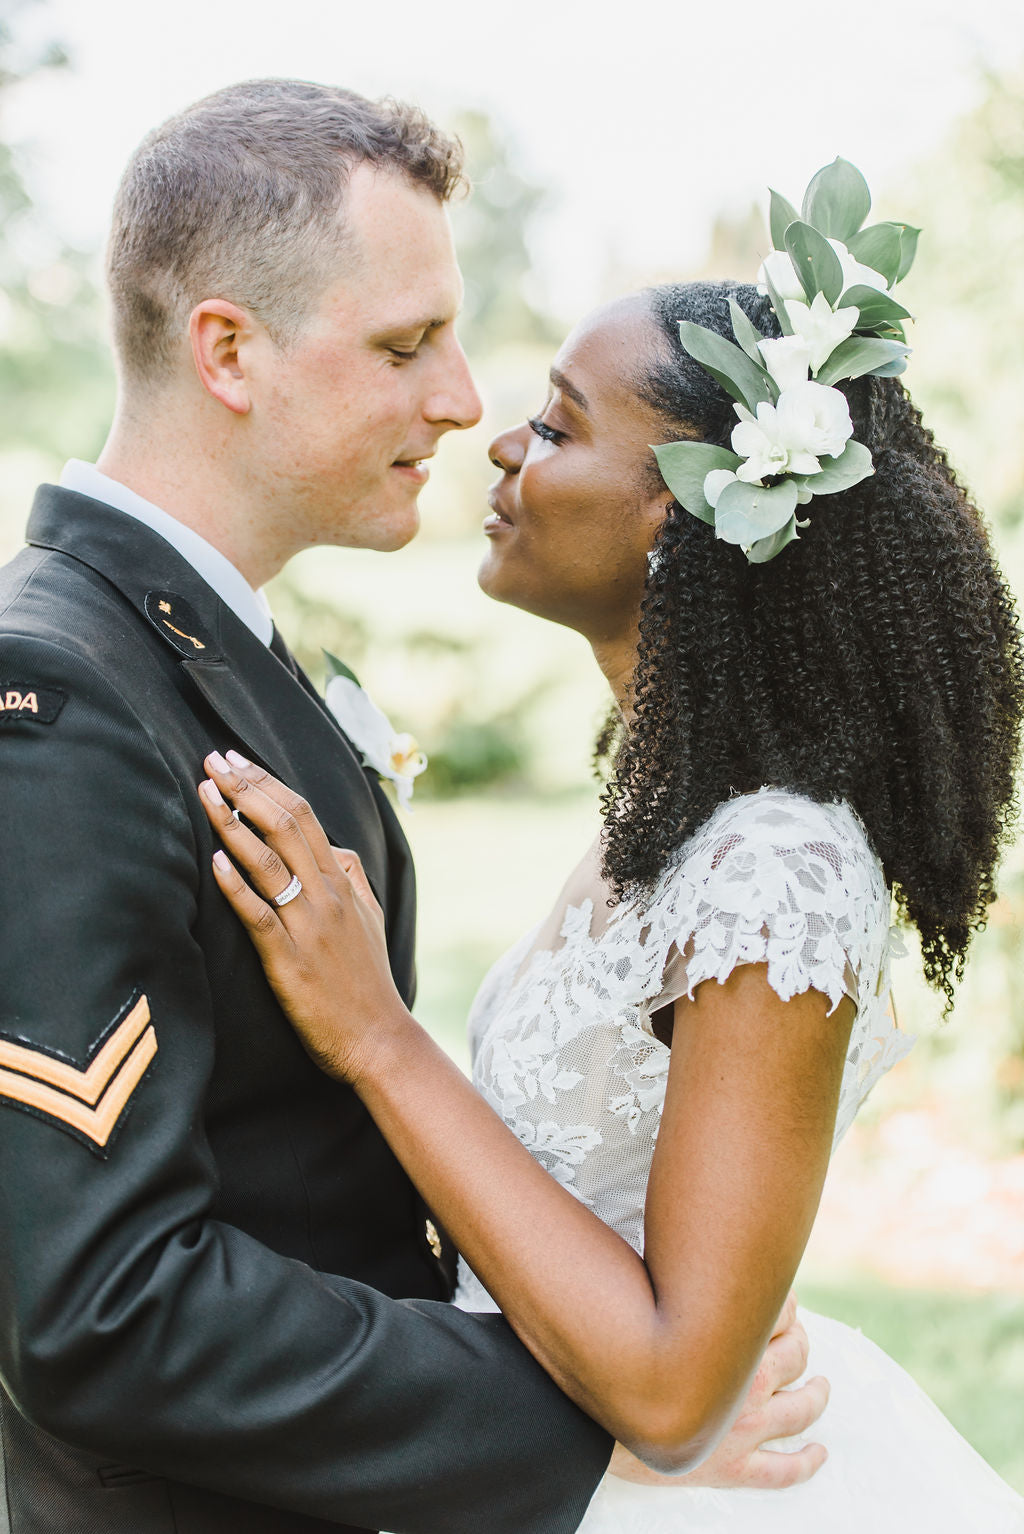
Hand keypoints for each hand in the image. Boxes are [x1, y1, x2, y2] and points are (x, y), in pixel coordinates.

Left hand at [199, 751, 412, 1082]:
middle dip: (245, 788)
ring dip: (233, 823)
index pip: (303, 815)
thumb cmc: (367, 980)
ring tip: (205, 792)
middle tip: (213, 759)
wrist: (377, 1038)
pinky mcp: (290, 959)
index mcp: (342, 881)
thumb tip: (332, 846)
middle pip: (284, 824)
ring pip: (269, 861)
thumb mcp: (370, 917)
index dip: (268, 783)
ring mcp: (309, 925)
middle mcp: (327, 895)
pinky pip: (259, 915)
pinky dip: (237, 885)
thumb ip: (353, 876)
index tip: (236, 760)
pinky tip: (215, 860)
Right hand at [609, 1294, 827, 1489]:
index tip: (782, 1301)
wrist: (591, 1426)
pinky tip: (818, 1455)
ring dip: (817, 1396)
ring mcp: (743, 1431)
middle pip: (796, 1356)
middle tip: (798, 1338)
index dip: (786, 1304)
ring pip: (801, 1410)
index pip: (780, 1313)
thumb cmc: (618, 1361)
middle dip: (801, 1342)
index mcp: (730, 1343)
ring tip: (821, 1388)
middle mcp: (747, 1387)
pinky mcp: (732, 1469)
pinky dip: (806, 1463)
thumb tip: (702, 1258)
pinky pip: (782, 1471)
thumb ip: (685, 1291)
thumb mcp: (650, 1308)